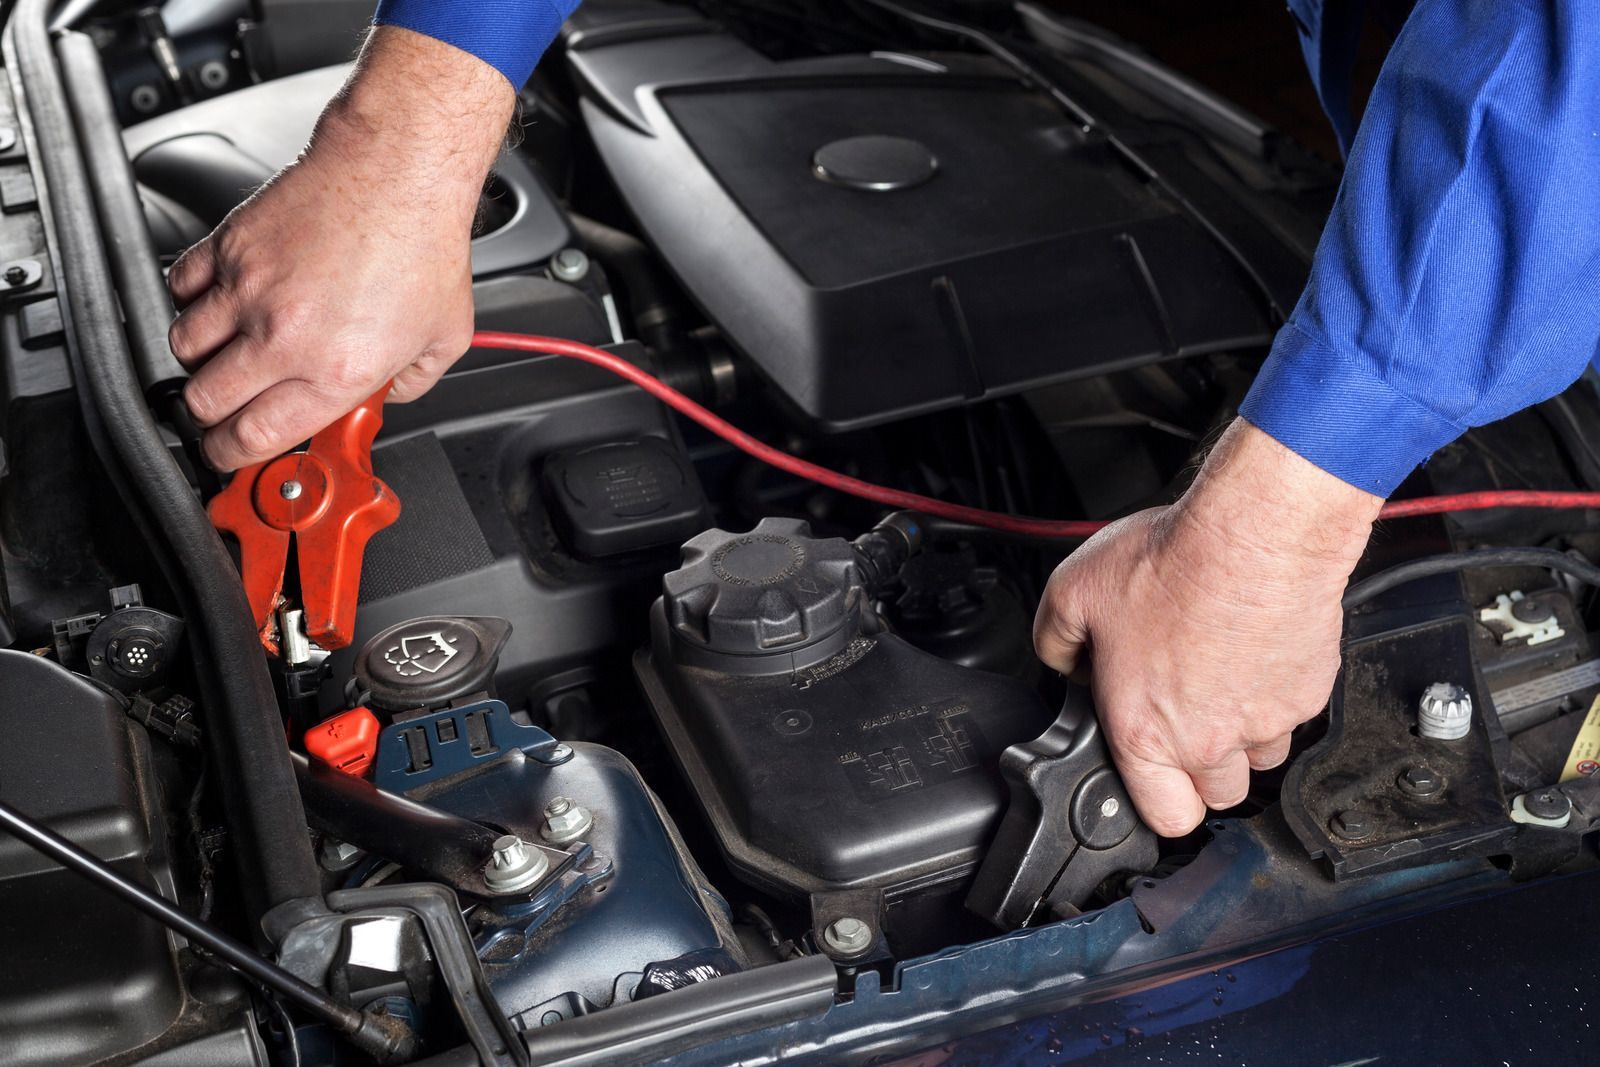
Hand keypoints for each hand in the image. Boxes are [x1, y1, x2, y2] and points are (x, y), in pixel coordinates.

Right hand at [167, 27, 514, 470]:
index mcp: (333, 371)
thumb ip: (410, 384)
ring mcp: (248, 291)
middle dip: (210, 415)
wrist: (396, 174)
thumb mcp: (443, 340)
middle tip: (227, 411)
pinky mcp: (229, 247)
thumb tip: (383, 399)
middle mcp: (283, 337)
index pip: (254, 438)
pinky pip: (179, 289)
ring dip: (200, 359)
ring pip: (183, 348)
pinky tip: (217, 303)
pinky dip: (189, 302)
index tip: (232, 455)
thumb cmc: (423, 247)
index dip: (233, 457)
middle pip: (204, 401)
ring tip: (228, 355)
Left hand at [1033, 419, 1381, 835]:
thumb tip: (1061, 661)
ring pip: (1261, 759)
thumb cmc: (1173, 563)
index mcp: (1145, 732)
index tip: (1154, 777)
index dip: (1157, 801)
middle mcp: (1209, 739)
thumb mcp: (1073, 593)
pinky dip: (1276, 695)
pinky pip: (1294, 716)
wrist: (1254, 534)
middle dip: (1201, 769)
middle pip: (1217, 796)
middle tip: (1186, 717)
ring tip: (1222, 682)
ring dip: (1243, 736)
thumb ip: (1056, 643)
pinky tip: (1254, 654)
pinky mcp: (1308, 694)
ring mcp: (1266, 721)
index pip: (1163, 817)